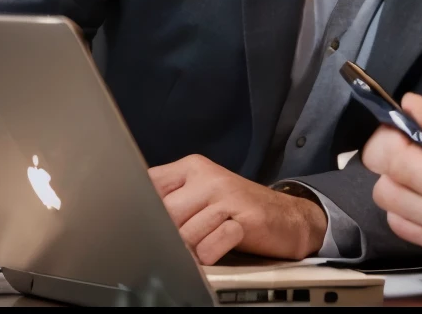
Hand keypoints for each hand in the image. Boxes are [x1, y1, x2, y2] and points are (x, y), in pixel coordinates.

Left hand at [148, 154, 327, 264]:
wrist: (289, 218)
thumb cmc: (238, 211)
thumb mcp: (201, 196)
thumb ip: (170, 199)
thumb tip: (132, 218)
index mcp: (192, 167)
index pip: (149, 185)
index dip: (144, 211)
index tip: (146, 225)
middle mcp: (209, 177)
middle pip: (165, 214)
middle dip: (168, 236)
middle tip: (181, 243)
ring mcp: (229, 196)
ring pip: (185, 233)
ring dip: (190, 249)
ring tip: (202, 248)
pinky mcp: (246, 218)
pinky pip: (212, 244)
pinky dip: (210, 254)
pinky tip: (217, 251)